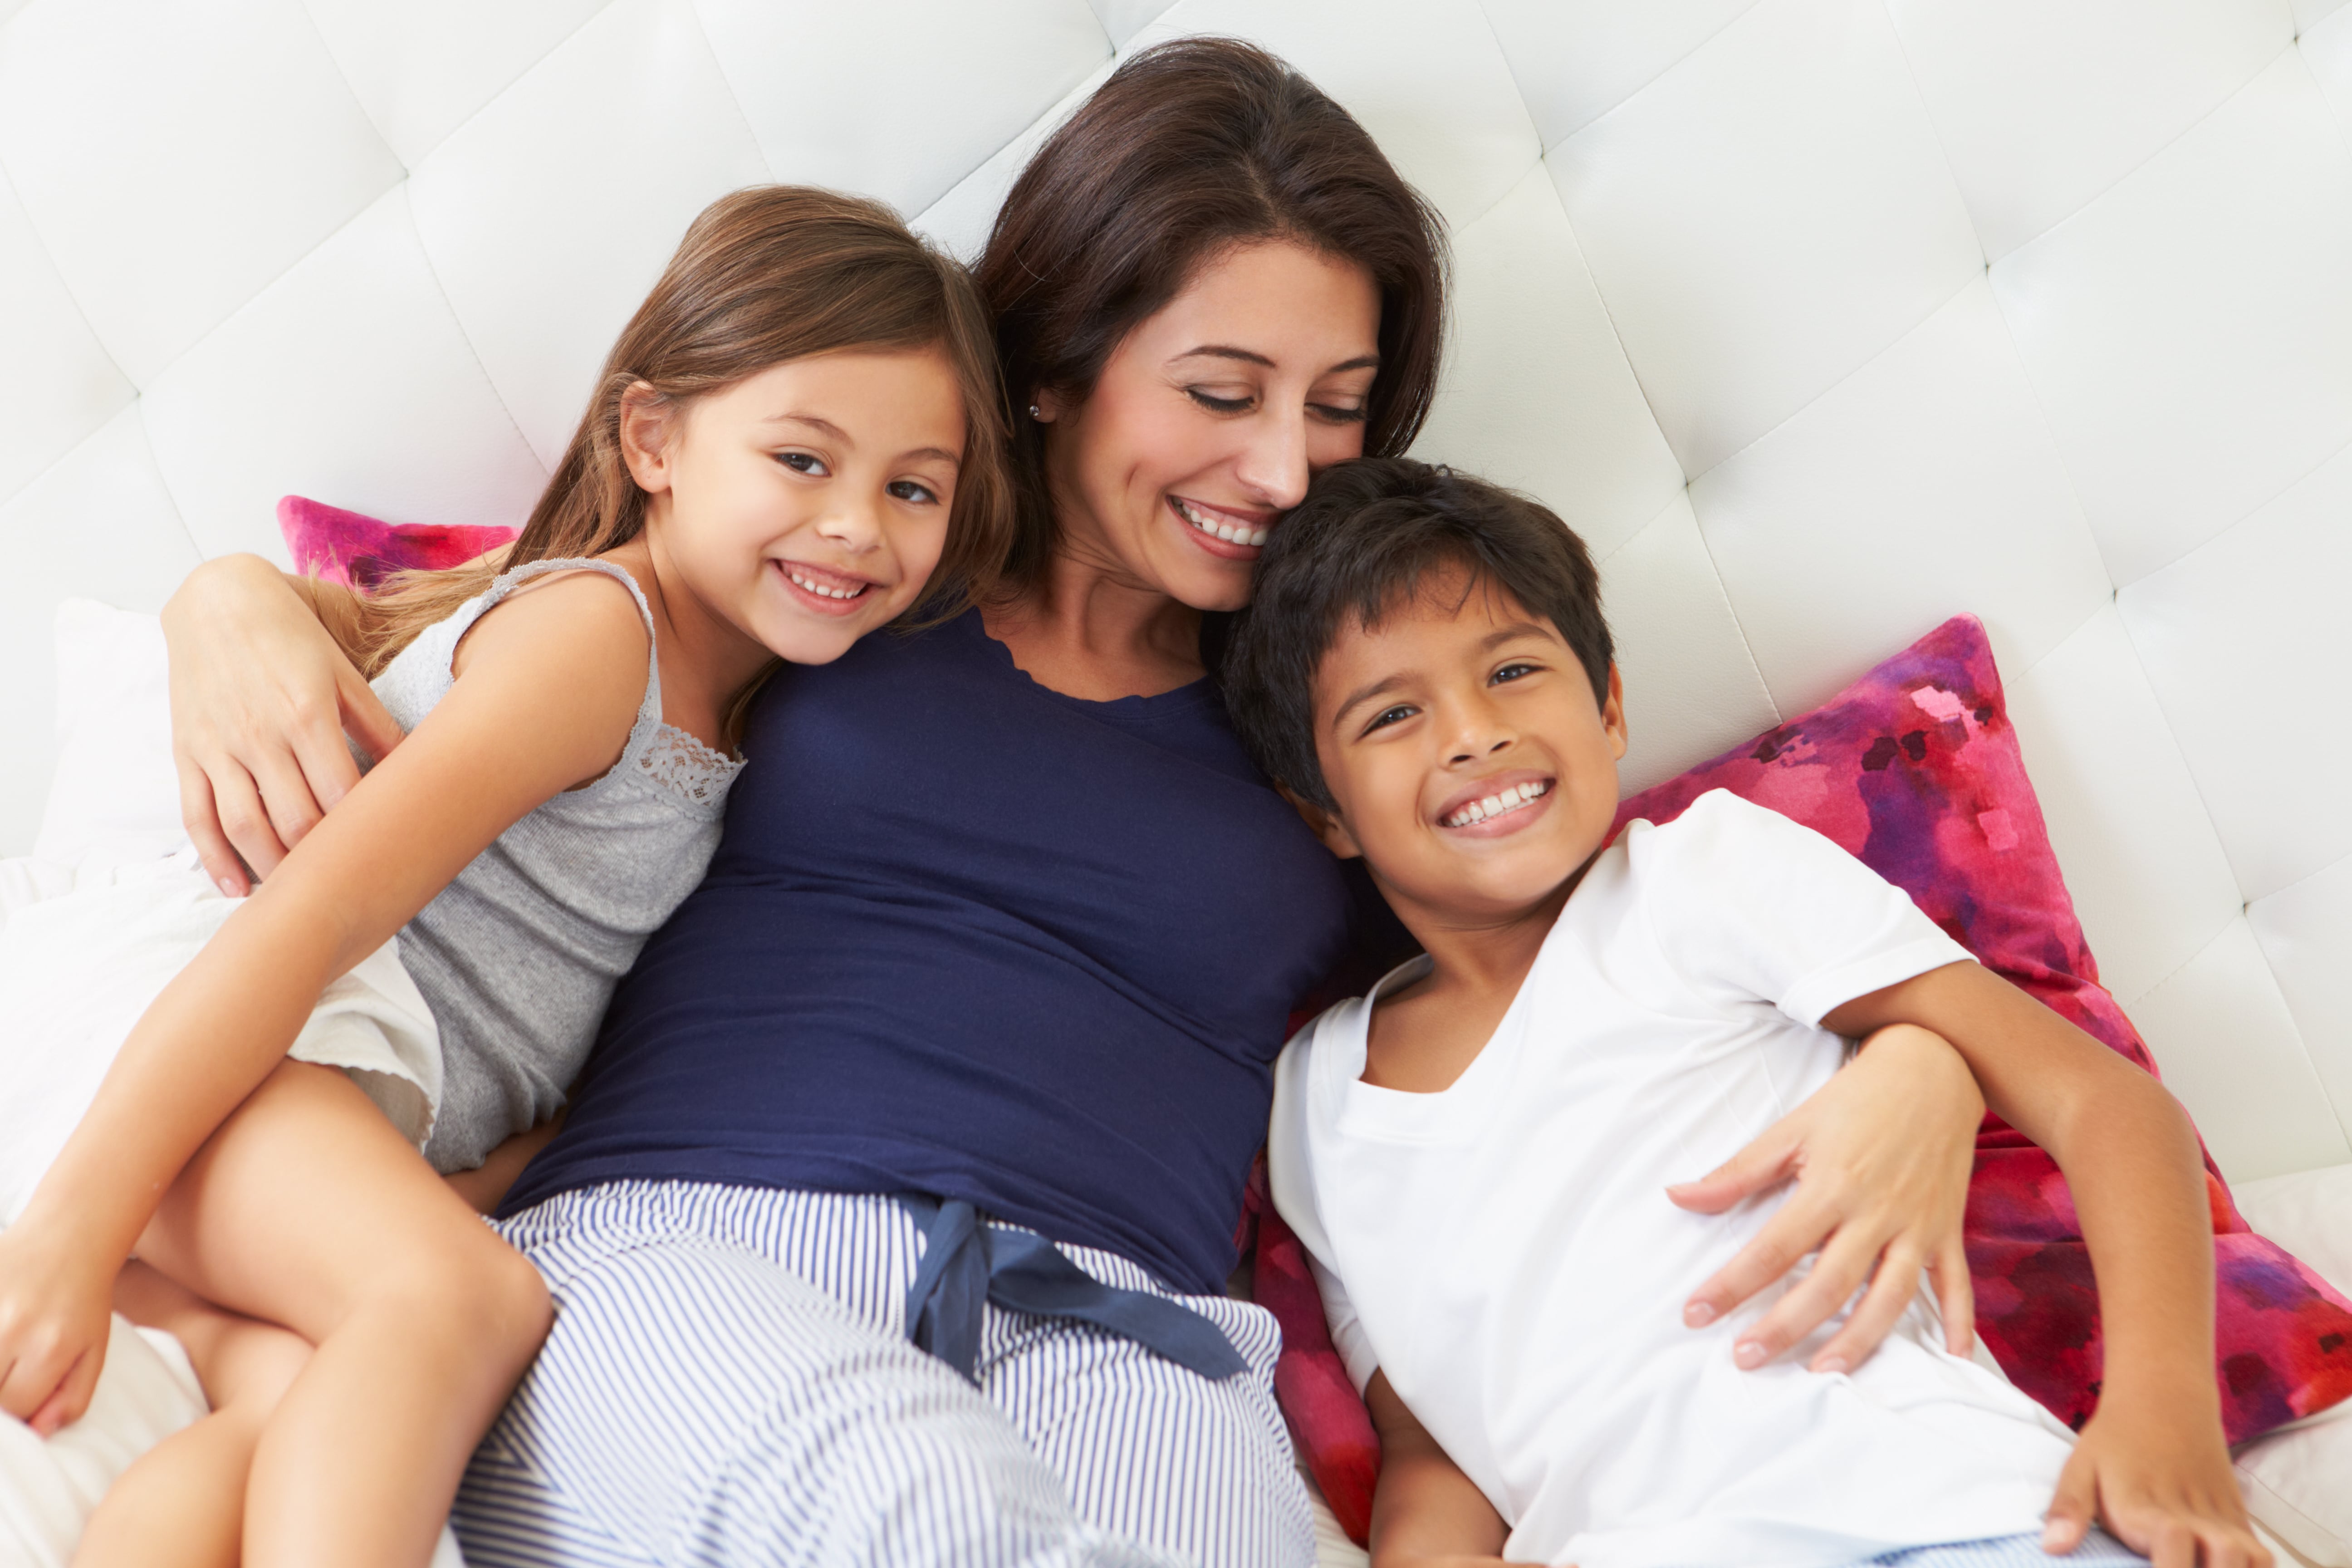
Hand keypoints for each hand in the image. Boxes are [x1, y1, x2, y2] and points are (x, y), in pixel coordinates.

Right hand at [0, 1222, 116, 1434]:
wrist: (68, 1238)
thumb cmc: (80, 1302)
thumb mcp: (93, 1353)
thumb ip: (71, 1399)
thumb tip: (39, 1433)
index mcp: (49, 1347)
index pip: (12, 1408)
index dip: (12, 1416)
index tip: (14, 1401)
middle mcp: (11, 1328)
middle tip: (9, 1374)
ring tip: (6, 1356)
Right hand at [162, 557, 403, 893]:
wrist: (217, 600)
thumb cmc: (292, 636)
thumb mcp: (344, 673)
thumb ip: (377, 724)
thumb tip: (417, 767)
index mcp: (307, 714)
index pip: (342, 793)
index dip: (363, 832)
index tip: (384, 855)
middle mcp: (260, 736)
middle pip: (296, 820)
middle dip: (323, 860)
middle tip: (349, 883)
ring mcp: (219, 747)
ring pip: (245, 826)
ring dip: (273, 868)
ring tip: (299, 895)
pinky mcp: (188, 752)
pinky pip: (197, 816)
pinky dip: (215, 858)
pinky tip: (238, 887)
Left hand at [1668, 1022, 1980, 1372]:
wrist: (1934, 1067)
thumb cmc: (1855, 1100)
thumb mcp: (1792, 1127)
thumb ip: (1737, 1172)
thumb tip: (1677, 1196)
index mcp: (1831, 1186)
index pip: (1773, 1248)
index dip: (1732, 1285)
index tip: (1696, 1315)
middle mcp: (1876, 1213)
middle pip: (1829, 1283)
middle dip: (1786, 1326)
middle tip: (1746, 1359)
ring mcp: (1918, 1226)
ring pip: (1891, 1296)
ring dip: (1860, 1340)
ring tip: (1824, 1372)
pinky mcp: (1948, 1229)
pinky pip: (1956, 1284)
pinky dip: (1958, 1322)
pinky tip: (1950, 1361)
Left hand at [2044, 1395, 2267, 1566]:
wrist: (2166, 1400)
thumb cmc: (2116, 1441)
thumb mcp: (2080, 1467)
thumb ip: (2069, 1508)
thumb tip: (2052, 1547)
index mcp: (2146, 1510)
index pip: (2173, 1549)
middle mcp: (2193, 1518)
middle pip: (2222, 1564)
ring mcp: (2223, 1520)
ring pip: (2252, 1562)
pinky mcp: (2241, 1519)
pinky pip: (2264, 1557)